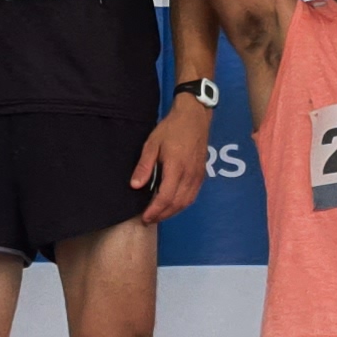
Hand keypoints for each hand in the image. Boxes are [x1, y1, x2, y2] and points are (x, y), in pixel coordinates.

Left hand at [134, 94, 212, 222]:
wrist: (194, 117)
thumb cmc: (171, 129)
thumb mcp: (152, 144)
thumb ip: (144, 166)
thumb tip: (135, 186)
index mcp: (176, 168)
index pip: (165, 197)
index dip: (155, 211)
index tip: (145, 218)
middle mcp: (190, 175)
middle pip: (177, 204)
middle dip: (162, 215)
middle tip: (149, 219)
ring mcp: (198, 176)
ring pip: (186, 202)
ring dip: (172, 212)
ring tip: (159, 215)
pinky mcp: (201, 175)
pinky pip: (192, 196)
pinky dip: (182, 204)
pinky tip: (173, 204)